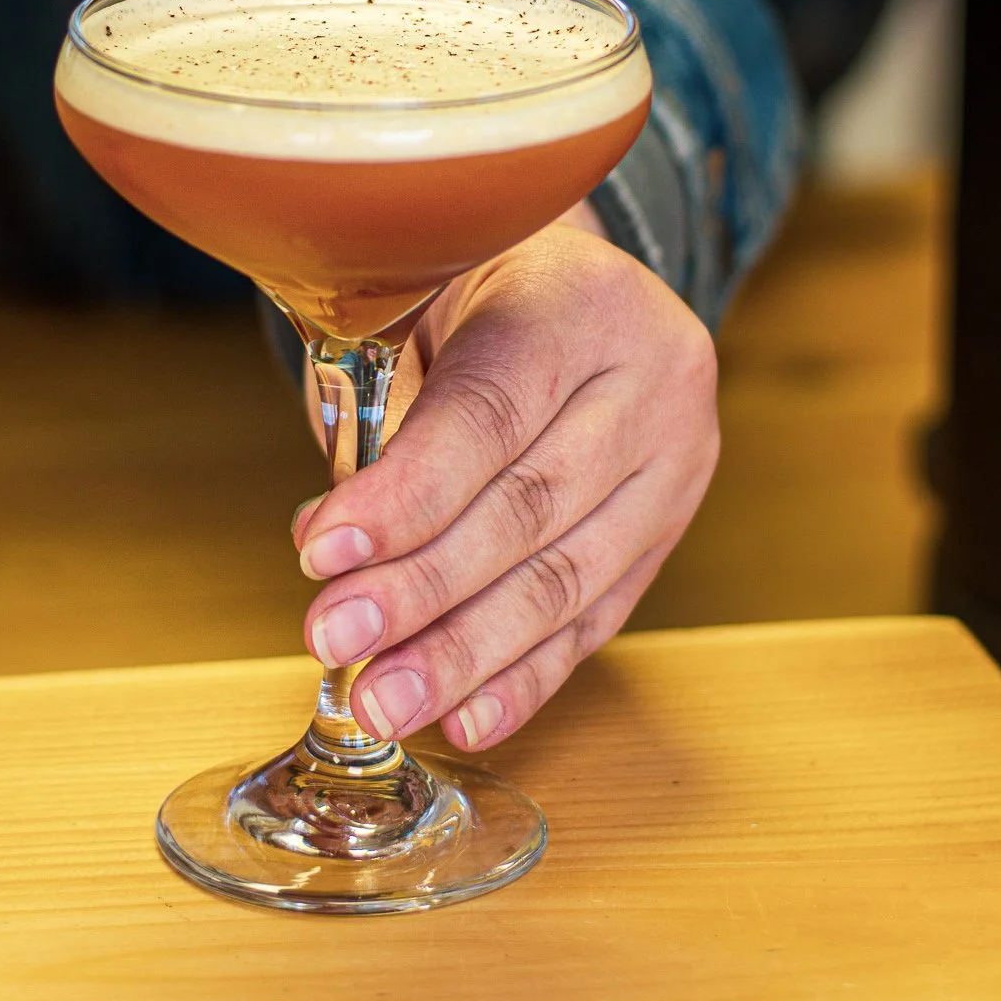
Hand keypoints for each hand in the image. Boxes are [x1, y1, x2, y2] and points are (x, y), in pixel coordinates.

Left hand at [292, 213, 719, 750]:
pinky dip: (527, 676)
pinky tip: (466, 716)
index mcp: (582, 301)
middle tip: (336, 640)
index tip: (323, 552)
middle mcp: (653, 378)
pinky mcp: (671, 526)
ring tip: (386, 701)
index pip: (490, 415)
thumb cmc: (472, 291)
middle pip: (529, 508)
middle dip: (422, 589)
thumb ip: (381, 408)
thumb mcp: (419, 298)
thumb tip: (332, 549)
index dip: (405, 494)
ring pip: (568, 578)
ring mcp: (677, 459)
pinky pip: (598, 616)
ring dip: (466, 655)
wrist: (568, 284)